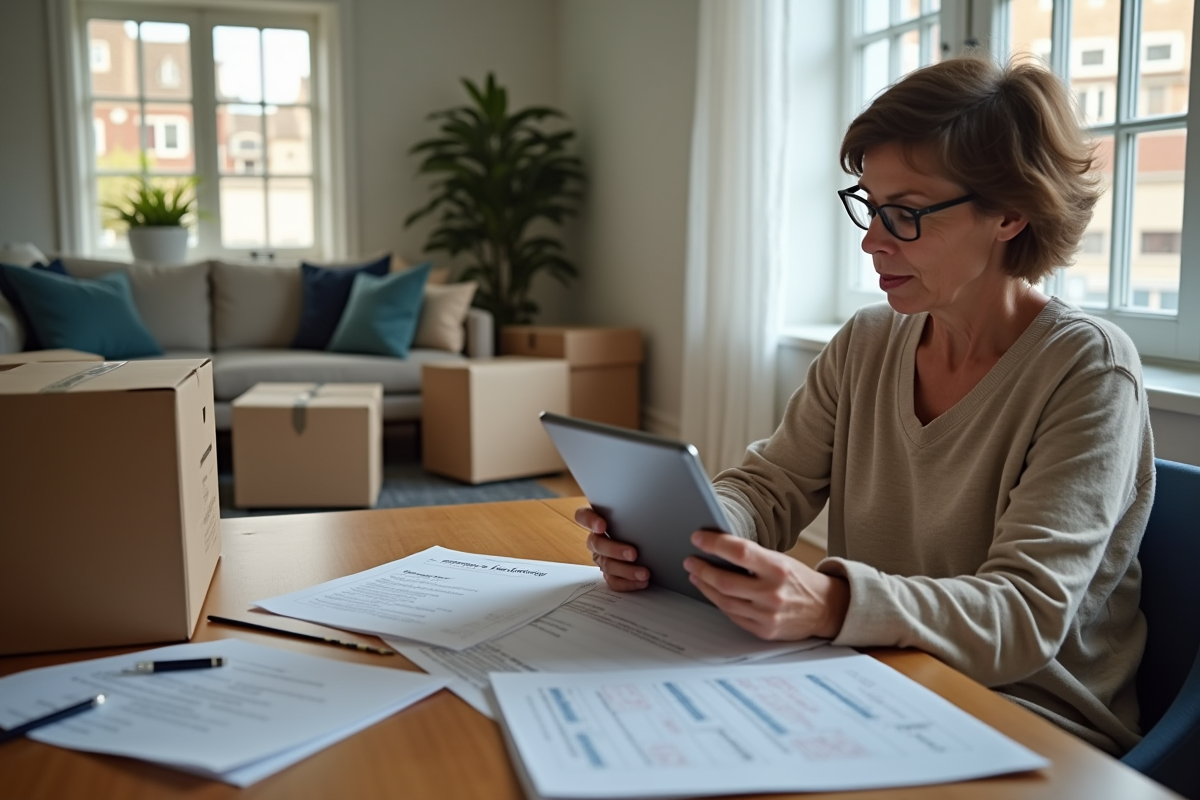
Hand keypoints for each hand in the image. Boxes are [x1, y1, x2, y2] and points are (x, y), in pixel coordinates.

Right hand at [575, 506, 649, 591]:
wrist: (645, 542)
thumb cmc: (636, 524)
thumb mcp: (633, 517)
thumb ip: (632, 513)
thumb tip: (650, 513)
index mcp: (597, 521)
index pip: (583, 516)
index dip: (590, 521)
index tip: (602, 526)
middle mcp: (596, 540)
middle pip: (597, 544)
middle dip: (615, 550)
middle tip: (633, 554)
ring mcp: (601, 558)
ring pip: (607, 565)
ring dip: (626, 570)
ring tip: (644, 573)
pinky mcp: (609, 573)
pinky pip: (613, 581)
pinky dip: (628, 583)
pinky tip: (641, 582)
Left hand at [684, 530, 848, 640]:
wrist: (826, 608)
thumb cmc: (800, 580)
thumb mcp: (781, 561)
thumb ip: (753, 557)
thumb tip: (717, 549)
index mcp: (778, 569)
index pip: (739, 552)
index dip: (714, 544)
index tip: (698, 538)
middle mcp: (773, 594)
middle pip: (725, 581)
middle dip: (702, 569)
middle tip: (691, 559)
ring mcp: (767, 615)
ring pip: (724, 601)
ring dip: (705, 586)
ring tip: (696, 574)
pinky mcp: (764, 631)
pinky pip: (732, 615)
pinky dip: (718, 602)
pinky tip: (711, 592)